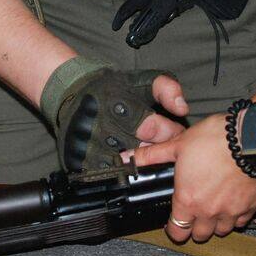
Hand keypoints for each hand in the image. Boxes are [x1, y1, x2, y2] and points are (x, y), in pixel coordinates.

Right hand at [45, 60, 187, 172]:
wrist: (73, 91)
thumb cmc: (115, 88)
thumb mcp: (144, 81)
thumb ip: (167, 89)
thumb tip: (182, 108)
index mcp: (118, 104)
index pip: (152, 127)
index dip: (170, 133)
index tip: (178, 133)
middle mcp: (101, 125)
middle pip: (139, 150)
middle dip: (158, 151)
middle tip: (168, 151)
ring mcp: (87, 144)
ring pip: (123, 166)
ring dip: (141, 165)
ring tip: (152, 161)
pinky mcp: (77, 158)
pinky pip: (103, 175)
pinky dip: (119, 174)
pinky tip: (130, 169)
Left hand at [135, 113, 255, 243]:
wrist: (253, 138)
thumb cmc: (217, 139)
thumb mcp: (179, 143)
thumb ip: (153, 155)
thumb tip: (129, 157)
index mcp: (188, 200)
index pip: (177, 231)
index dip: (173, 228)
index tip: (175, 221)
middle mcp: (209, 211)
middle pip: (199, 235)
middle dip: (195, 227)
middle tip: (195, 212)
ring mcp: (231, 211)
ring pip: (222, 231)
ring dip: (216, 223)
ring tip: (214, 206)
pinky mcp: (251, 206)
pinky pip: (242, 221)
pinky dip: (237, 215)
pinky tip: (233, 200)